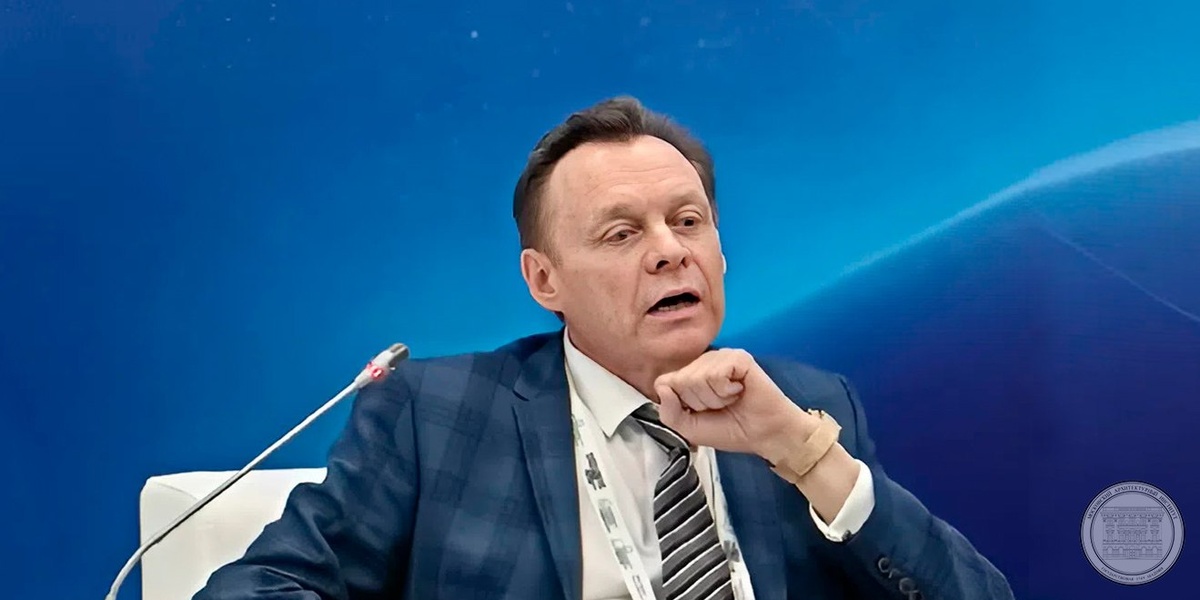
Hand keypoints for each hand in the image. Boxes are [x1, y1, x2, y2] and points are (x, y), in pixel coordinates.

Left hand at [653, 348, 810, 455]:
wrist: (764, 435)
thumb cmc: (730, 429)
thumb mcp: (690, 428)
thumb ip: (669, 412)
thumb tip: (662, 387)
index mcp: (690, 375)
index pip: (664, 382)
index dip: (680, 403)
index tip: (700, 412)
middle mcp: (703, 362)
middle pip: (680, 380)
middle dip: (699, 402)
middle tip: (721, 407)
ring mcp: (721, 357)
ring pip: (697, 377)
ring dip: (715, 398)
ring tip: (731, 400)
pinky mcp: (739, 357)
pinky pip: (716, 373)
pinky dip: (726, 390)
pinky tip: (739, 391)